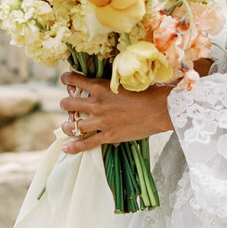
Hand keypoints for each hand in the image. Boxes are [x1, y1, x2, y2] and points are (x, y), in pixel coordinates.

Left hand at [60, 68, 176, 153]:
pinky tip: (65, 148)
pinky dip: (74, 146)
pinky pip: (86, 143)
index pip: (75, 80)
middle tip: (67, 105)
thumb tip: (104, 81)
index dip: (67, 79)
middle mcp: (97, 104)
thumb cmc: (148, 92)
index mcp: (100, 87)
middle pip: (69, 104)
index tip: (66, 80)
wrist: (160, 110)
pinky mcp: (108, 136)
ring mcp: (101, 121)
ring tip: (66, 126)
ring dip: (67, 125)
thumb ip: (111, 83)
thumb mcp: (126, 81)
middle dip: (65, 103)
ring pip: (74, 125)